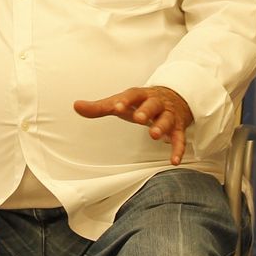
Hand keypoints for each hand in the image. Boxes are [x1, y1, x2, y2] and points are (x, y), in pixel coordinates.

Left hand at [75, 86, 194, 165]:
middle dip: (146, 111)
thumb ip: (99, 107)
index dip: (125, 100)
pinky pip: (179, 138)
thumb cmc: (141, 102)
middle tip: (139, 118)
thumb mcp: (122, 102)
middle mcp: (155, 103)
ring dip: (162, 127)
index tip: (117, 106)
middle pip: (152, 105)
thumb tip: (76, 106)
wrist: (174, 97)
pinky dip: (178, 149)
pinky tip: (174, 160)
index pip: (132, 95)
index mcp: (139, 95)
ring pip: (166, 120)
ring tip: (155, 135)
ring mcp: (168, 115)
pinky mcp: (178, 128)